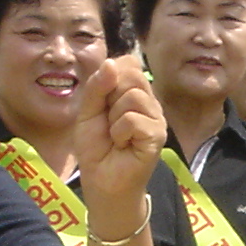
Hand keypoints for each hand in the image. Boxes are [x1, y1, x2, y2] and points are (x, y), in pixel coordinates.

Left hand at [71, 53, 164, 209]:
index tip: (102, 102)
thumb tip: (111, 62)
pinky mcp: (157, 134)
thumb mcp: (87, 112)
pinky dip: (119, 133)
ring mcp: (156, 117)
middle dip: (110, 97)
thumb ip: (96, 87)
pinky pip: (133, 119)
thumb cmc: (96, 149)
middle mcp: (148, 101)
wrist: (102, 182)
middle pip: (131, 74)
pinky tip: (122, 145)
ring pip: (132, 96)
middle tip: (108, 121)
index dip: (110, 77)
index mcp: (133, 92)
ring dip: (114, 118)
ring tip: (115, 136)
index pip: (127, 63)